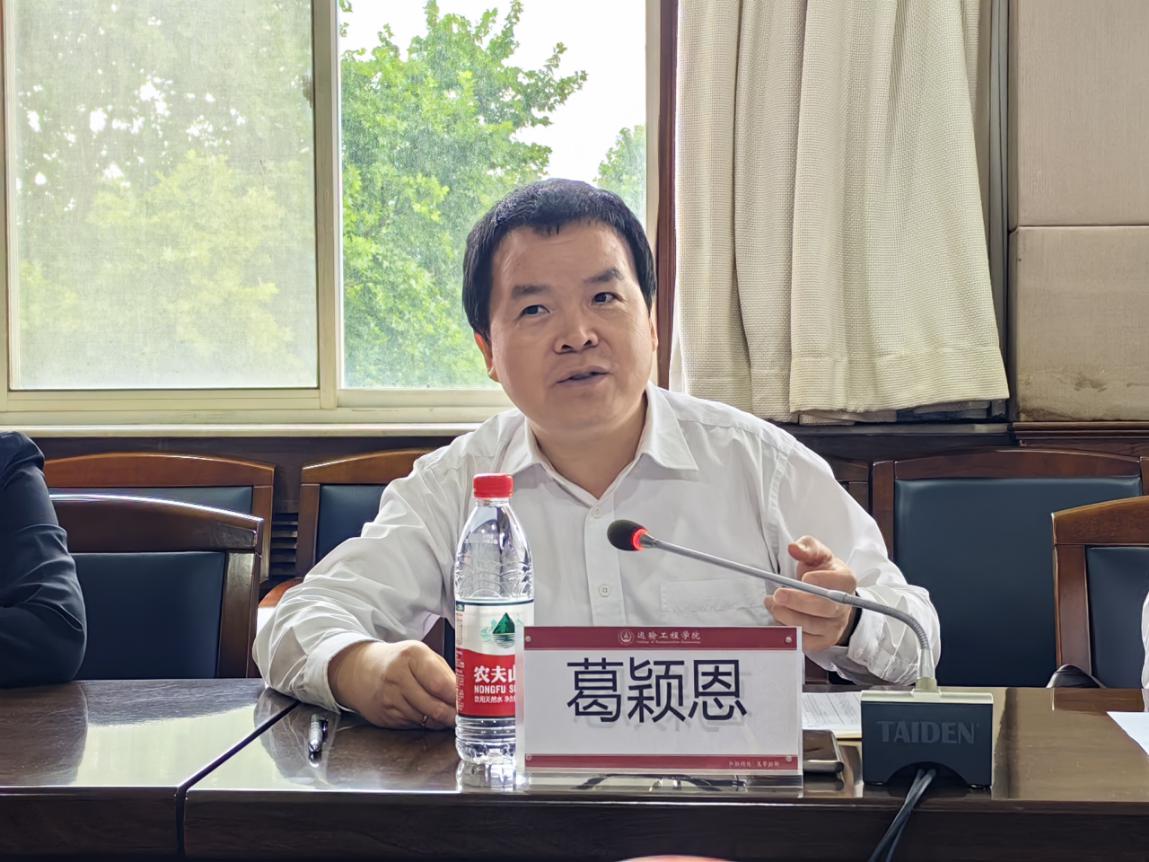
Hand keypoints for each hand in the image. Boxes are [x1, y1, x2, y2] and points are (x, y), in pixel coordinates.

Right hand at [328, 640, 456, 729]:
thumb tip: (465, 693)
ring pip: (424, 718)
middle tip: (464, 716)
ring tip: (451, 717)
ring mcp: (389, 698)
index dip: (457, 697)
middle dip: (452, 714)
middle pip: (433, 705)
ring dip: (440, 721)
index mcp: (411, 656)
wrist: (361, 671)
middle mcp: (398, 677)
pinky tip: (430, 717)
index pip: (440, 683)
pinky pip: (413, 724)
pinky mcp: (385, 716)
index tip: (470, 703)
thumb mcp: (421, 655)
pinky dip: (426, 723)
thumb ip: (442, 672)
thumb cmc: (399, 661)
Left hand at [763, 536, 857, 652]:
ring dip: (787, 616)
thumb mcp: (817, 554)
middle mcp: (843, 606)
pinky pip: (805, 641)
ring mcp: (835, 626)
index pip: (839, 583)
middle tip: (778, 595)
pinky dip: (788, 631)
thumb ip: (807, 547)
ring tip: (771, 603)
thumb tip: (794, 548)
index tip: (804, 578)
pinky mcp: (823, 640)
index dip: (822, 581)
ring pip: (811, 626)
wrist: (829, 595)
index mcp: (846, 581)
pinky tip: (778, 618)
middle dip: (798, 602)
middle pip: (824, 608)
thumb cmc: (823, 572)